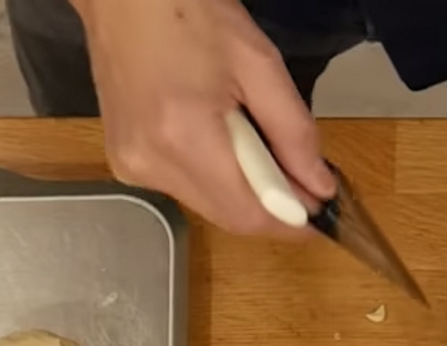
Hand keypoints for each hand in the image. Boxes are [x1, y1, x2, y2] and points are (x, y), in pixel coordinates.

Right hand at [79, 0, 334, 235]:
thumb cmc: (189, 12)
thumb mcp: (258, 62)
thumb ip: (293, 131)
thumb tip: (320, 188)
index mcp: (184, 137)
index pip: (248, 214)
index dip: (290, 224)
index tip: (322, 222)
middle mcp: (152, 163)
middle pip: (227, 216)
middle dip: (270, 208)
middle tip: (301, 182)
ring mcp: (132, 167)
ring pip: (207, 205)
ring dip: (242, 191)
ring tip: (253, 144)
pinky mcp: (124, 164)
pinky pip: (184, 189)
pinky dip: (213, 177)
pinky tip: (216, 139)